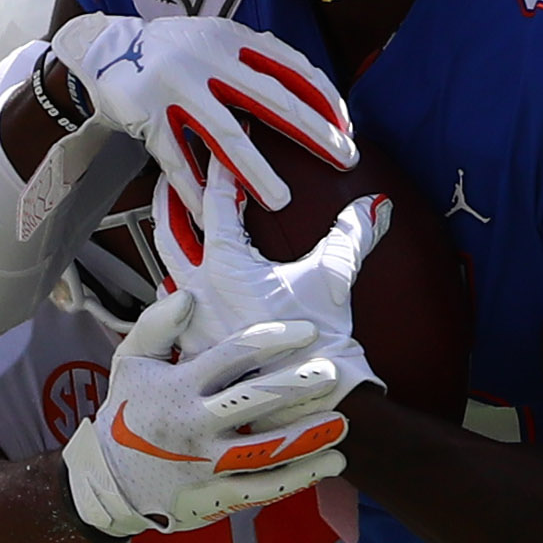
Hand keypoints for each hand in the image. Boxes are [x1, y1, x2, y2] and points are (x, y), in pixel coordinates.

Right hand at [50, 15, 353, 208]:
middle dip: (313, 131)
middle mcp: (207, 57)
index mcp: (233, 37)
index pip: (293, 67)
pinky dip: (195, 188)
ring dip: (255, 170)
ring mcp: (175, 85)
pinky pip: (176, 159)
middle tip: (344, 158)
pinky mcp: (145, 112)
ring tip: (280, 199)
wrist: (107, 47)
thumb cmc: (177, 53)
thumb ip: (258, 61)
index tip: (346, 128)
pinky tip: (212, 212)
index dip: (325, 99)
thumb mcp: (219, 41)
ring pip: (225, 134)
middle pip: (271, 99)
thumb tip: (315, 95)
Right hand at [62, 286, 354, 538]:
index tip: (307, 330)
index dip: (272, 340)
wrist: (109, 481)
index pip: (231, 357)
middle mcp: (194, 426)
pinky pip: (263, 489)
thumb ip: (156, 326)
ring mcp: (206, 465)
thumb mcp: (129, 362)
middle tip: (332, 371)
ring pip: (264, 451)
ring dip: (307, 438)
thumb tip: (190, 296)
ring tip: (343, 423)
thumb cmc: (129, 412)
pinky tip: (332, 464)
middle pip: (252, 402)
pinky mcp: (216, 497)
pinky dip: (300, 478)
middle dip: (295, 386)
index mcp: (177, 388)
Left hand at [157, 164, 381, 416]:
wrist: (304, 402)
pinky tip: (182, 288)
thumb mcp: (333, 279)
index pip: (214, 198)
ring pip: (164, 267)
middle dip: (169, 194)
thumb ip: (352, 234)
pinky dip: (175, 290)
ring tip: (172, 224)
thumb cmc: (316, 342)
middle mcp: (196, 287)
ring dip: (169, 242)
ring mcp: (189, 320)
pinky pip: (172, 311)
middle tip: (170, 169)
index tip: (224, 140)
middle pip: (168, 227)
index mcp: (223, 263)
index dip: (221, 165)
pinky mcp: (192, 347)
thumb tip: (377, 203)